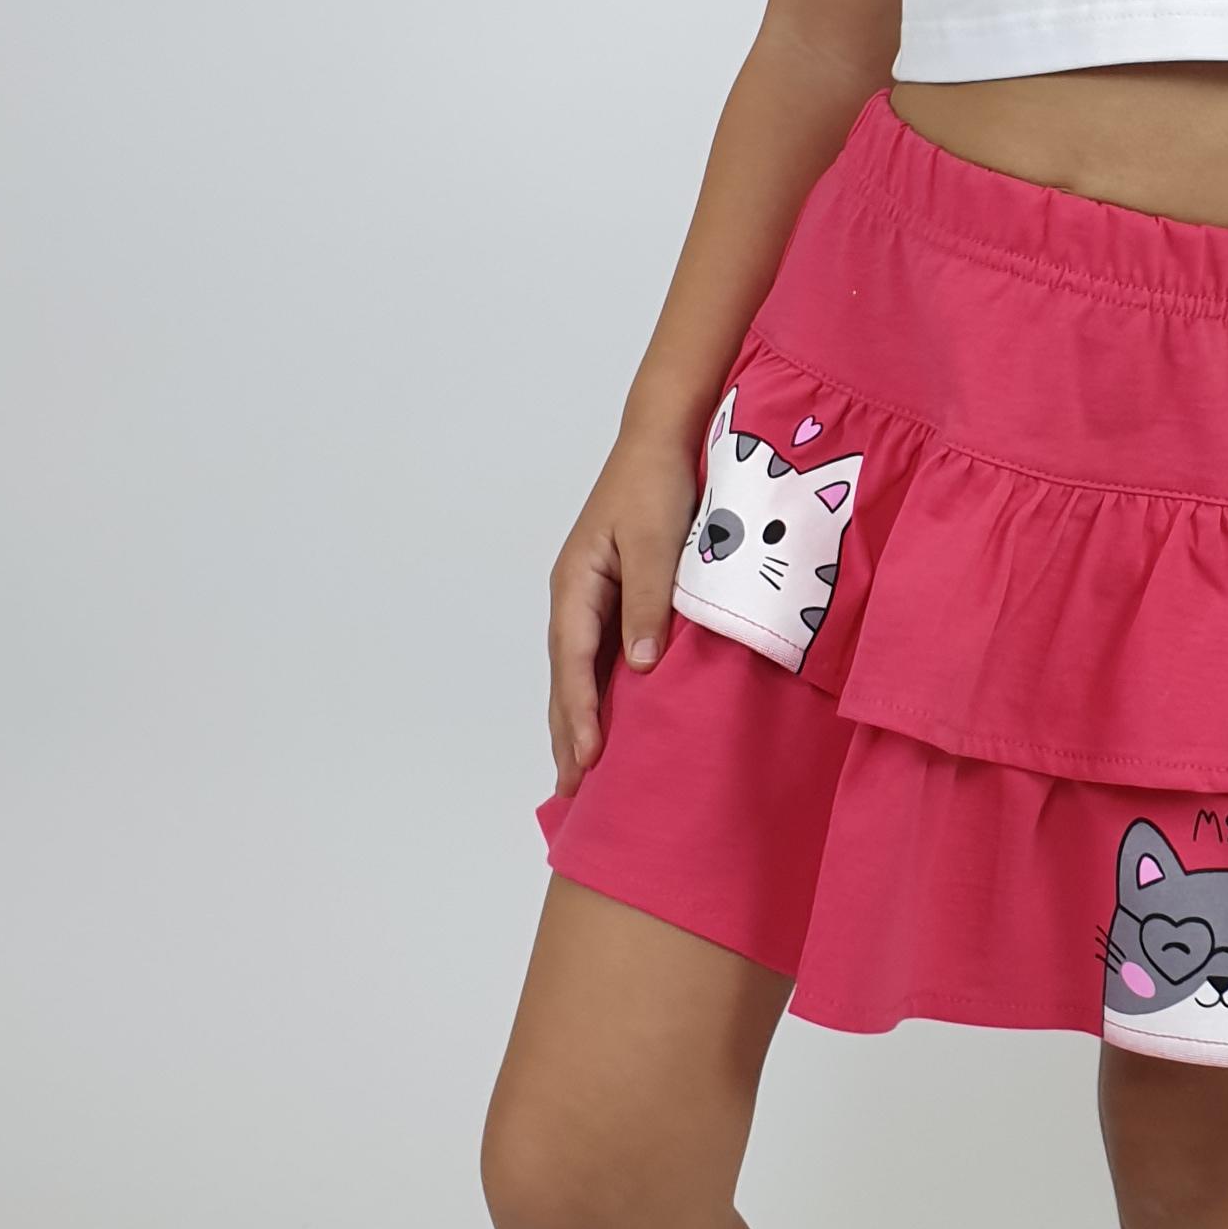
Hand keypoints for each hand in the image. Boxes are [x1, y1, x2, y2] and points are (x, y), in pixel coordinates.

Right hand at [547, 423, 704, 793]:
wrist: (661, 438)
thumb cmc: (657, 482)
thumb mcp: (658, 539)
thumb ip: (651, 600)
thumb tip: (642, 665)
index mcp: (576, 582)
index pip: (574, 661)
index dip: (579, 712)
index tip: (586, 757)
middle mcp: (575, 596)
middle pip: (566, 676)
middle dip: (566, 732)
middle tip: (571, 790)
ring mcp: (591, 598)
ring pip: (579, 671)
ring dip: (577, 720)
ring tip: (578, 772)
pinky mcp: (614, 597)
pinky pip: (598, 656)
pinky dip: (597, 693)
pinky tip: (606, 721)